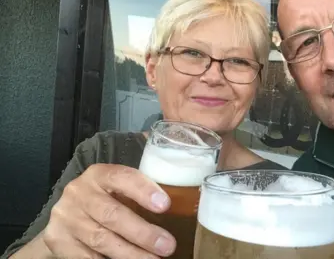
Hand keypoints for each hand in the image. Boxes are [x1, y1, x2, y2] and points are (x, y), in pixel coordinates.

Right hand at [42, 164, 175, 258]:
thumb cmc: (107, 199)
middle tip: (167, 246)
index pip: (122, 177)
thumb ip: (143, 189)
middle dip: (143, 233)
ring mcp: (66, 217)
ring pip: (101, 240)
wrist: (67, 215)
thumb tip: (185, 199)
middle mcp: (79, 193)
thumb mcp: (121, 188)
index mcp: (99, 174)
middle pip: (112, 215)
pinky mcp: (58, 240)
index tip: (165, 205)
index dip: (143, 190)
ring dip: (131, 254)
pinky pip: (86, 257)